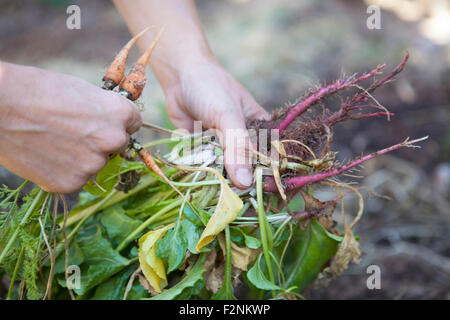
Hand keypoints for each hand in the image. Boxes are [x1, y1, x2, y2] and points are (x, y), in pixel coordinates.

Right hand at [0, 62, 141, 192]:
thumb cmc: (38, 90)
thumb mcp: (81, 91)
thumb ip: (104, 111)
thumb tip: (112, 123)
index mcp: (119, 114)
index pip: (133, 123)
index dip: (117, 121)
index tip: (102, 122)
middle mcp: (112, 141)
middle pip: (116, 145)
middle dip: (101, 141)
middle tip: (72, 133)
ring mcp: (92, 165)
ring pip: (94, 164)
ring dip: (81, 158)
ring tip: (53, 142)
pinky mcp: (70, 183)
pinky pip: (75, 179)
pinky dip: (63, 171)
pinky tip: (45, 156)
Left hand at [114, 0, 269, 187]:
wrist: (179, 75)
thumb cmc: (211, 88)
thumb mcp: (228, 117)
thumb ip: (237, 149)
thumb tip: (245, 183)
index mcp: (259, 129)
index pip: (269, 159)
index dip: (267, 178)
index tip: (265, 198)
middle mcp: (242, 140)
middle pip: (246, 169)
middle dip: (239, 182)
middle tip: (236, 199)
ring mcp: (222, 146)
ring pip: (224, 171)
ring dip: (218, 178)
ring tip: (217, 192)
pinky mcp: (203, 150)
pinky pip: (205, 166)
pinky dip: (201, 171)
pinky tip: (199, 180)